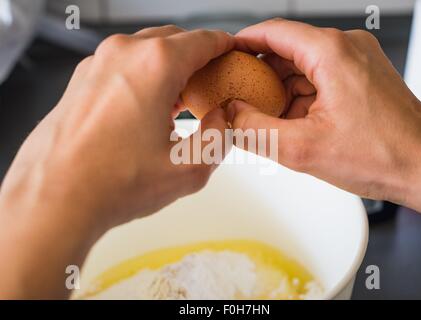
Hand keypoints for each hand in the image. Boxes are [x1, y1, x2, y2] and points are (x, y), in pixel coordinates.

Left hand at [0, 25, 233, 297]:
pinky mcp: (81, 79)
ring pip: (146, 51)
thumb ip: (219, 136)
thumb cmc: (111, 183)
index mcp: (155, 65)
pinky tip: (148, 107)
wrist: (54, 198)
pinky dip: (142, 77)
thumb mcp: (190, 168)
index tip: (230, 53)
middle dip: (197, 57)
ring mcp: (97, 64)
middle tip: (210, 83)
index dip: (224, 46)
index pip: (203, 40)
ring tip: (180, 100)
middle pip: (174, 40)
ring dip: (168, 68)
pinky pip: (123, 66)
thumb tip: (220, 119)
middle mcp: (124, 54)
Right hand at [229, 19, 420, 221]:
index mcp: (332, 53)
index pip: (274, 32)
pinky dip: (301, 98)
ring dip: (281, 91)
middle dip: (260, 75)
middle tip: (239, 97)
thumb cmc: (385, 156)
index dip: (243, 43)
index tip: (225, 56)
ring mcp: (358, 63)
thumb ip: (255, 131)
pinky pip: (321, 80)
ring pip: (304, 67)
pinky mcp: (363, 80)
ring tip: (265, 118)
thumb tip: (230, 116)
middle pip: (288, 50)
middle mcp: (348, 49)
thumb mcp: (303, 149)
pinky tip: (292, 123)